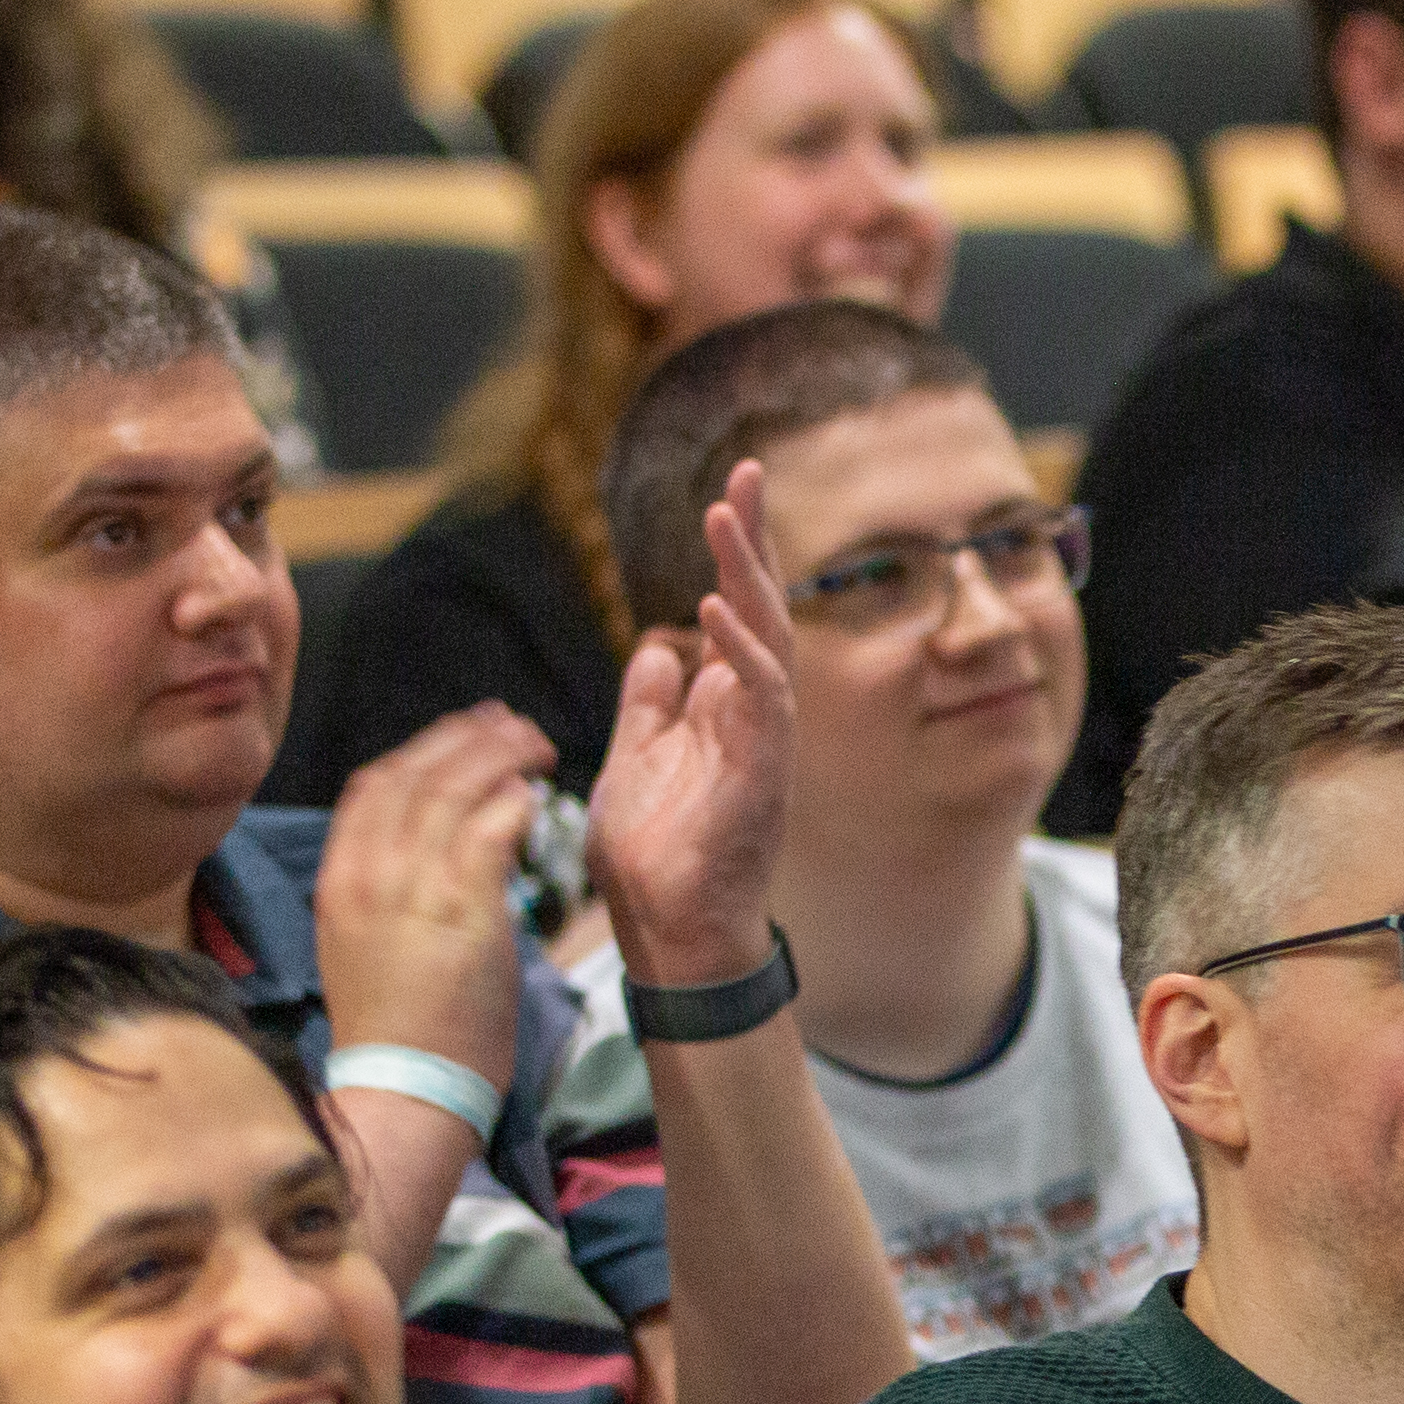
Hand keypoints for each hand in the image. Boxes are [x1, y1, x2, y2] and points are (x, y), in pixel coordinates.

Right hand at [314, 701, 547, 1103]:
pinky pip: (489, 832)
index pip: (373, 785)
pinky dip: (513, 804)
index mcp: (339, 879)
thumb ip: (394, 892)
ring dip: (500, 757)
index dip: (422, 749)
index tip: (462, 734)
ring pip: (454, 790)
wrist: (404, 1091)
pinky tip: (534, 799)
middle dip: (467, 738)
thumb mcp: (369, 946)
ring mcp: (411, 890)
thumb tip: (439, 853)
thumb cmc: (400, 1030)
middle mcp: (368, 874)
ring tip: (537, 747)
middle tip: (511, 724)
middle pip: (414, 772)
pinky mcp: (461, 914)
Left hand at [591, 458, 795, 994]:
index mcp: (723, 709)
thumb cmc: (656, 858)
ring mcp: (763, 742)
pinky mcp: (762, 772)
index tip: (728, 491)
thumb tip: (655, 654)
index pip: (735, 612)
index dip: (735, 553)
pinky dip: (741, 650)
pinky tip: (713, 608)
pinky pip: (761, 697)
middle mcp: (752, 716)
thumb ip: (650, 708)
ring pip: (768, 638)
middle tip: (748, 471)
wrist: (667, 931)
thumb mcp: (636, 761)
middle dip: (754, 538)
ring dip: (747, 574)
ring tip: (725, 514)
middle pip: (762, 607)